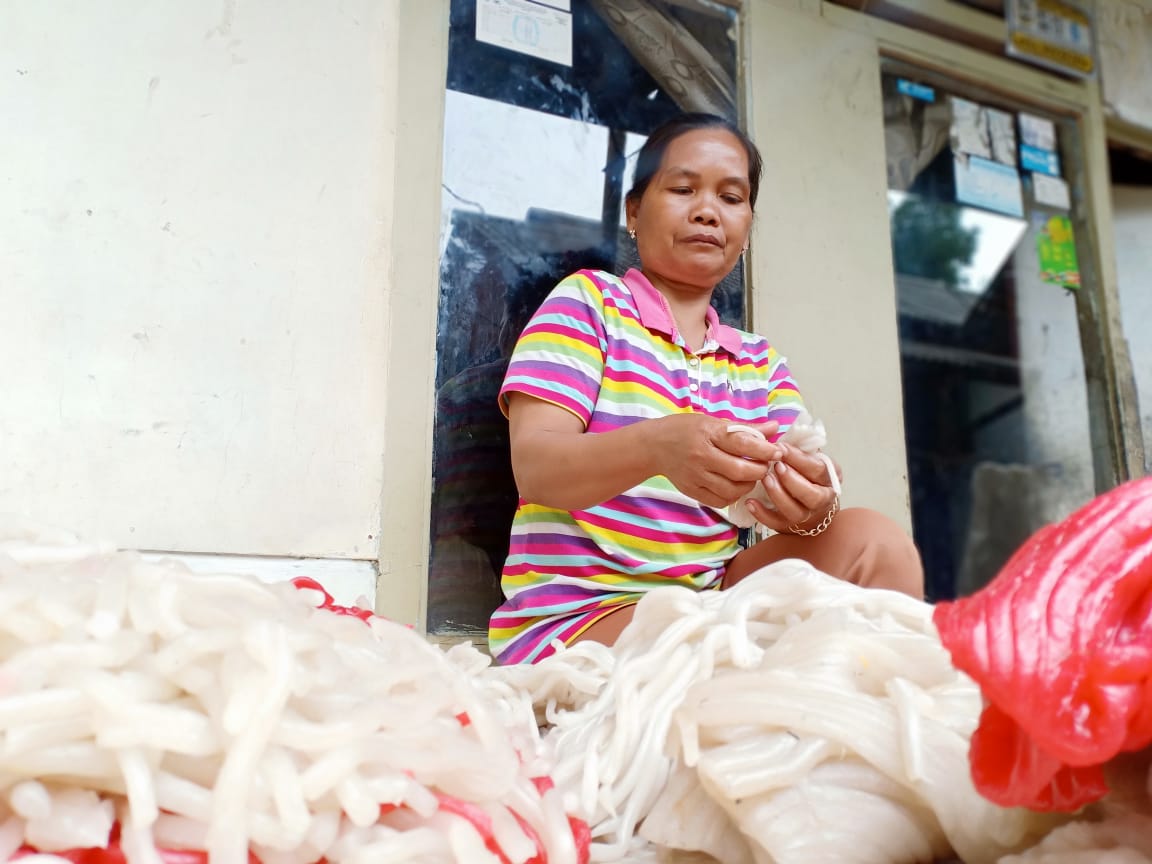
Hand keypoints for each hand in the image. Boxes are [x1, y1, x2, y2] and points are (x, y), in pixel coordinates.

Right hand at [655, 416, 782, 507]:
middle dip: (759, 470)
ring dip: (748, 485)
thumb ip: (745, 428)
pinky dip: (733, 496)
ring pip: (731, 489)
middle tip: (766, 467)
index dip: (764, 449)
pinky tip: (736, 487)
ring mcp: (696, 476)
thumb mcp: (714, 422)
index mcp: (708, 434)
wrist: (655, 446)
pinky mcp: (692, 491)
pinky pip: (719, 501)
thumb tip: (774, 427)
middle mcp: (701, 456)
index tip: (778, 451)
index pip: (742, 443)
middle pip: (739, 470)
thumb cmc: (687, 430)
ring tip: (751, 477)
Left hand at [745, 443, 840, 533]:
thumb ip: (796, 446)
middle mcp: (822, 500)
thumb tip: (775, 428)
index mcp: (829, 479)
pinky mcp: (787, 526)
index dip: (799, 459)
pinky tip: (750, 502)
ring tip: (765, 480)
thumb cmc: (806, 475)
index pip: (818, 469)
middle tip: (776, 466)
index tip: (781, 448)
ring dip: (778, 495)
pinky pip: (775, 523)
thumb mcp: (807, 458)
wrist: (810, 505)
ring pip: (795, 511)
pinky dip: (762, 514)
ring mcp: (805, 516)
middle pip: (811, 495)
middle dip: (792, 479)